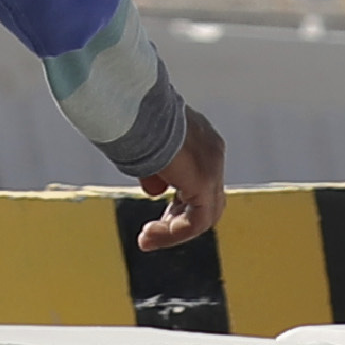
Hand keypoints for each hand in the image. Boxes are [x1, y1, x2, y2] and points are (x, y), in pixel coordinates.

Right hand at [132, 111, 225, 252]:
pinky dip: (175, 233)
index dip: (177, 200)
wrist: (134, 105)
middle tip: (152, 230)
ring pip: (205, 215)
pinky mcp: (204, 180)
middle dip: (177, 218)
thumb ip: (155, 168)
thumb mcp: (146, 145)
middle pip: (206, 199)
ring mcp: (213, 166)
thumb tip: (154, 190)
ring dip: (174, 231)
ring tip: (146, 239)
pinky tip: (151, 236)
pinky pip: (198, 221)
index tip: (154, 212)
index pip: (199, 179)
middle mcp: (212, 151)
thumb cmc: (131, 116)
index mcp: (200, 136)